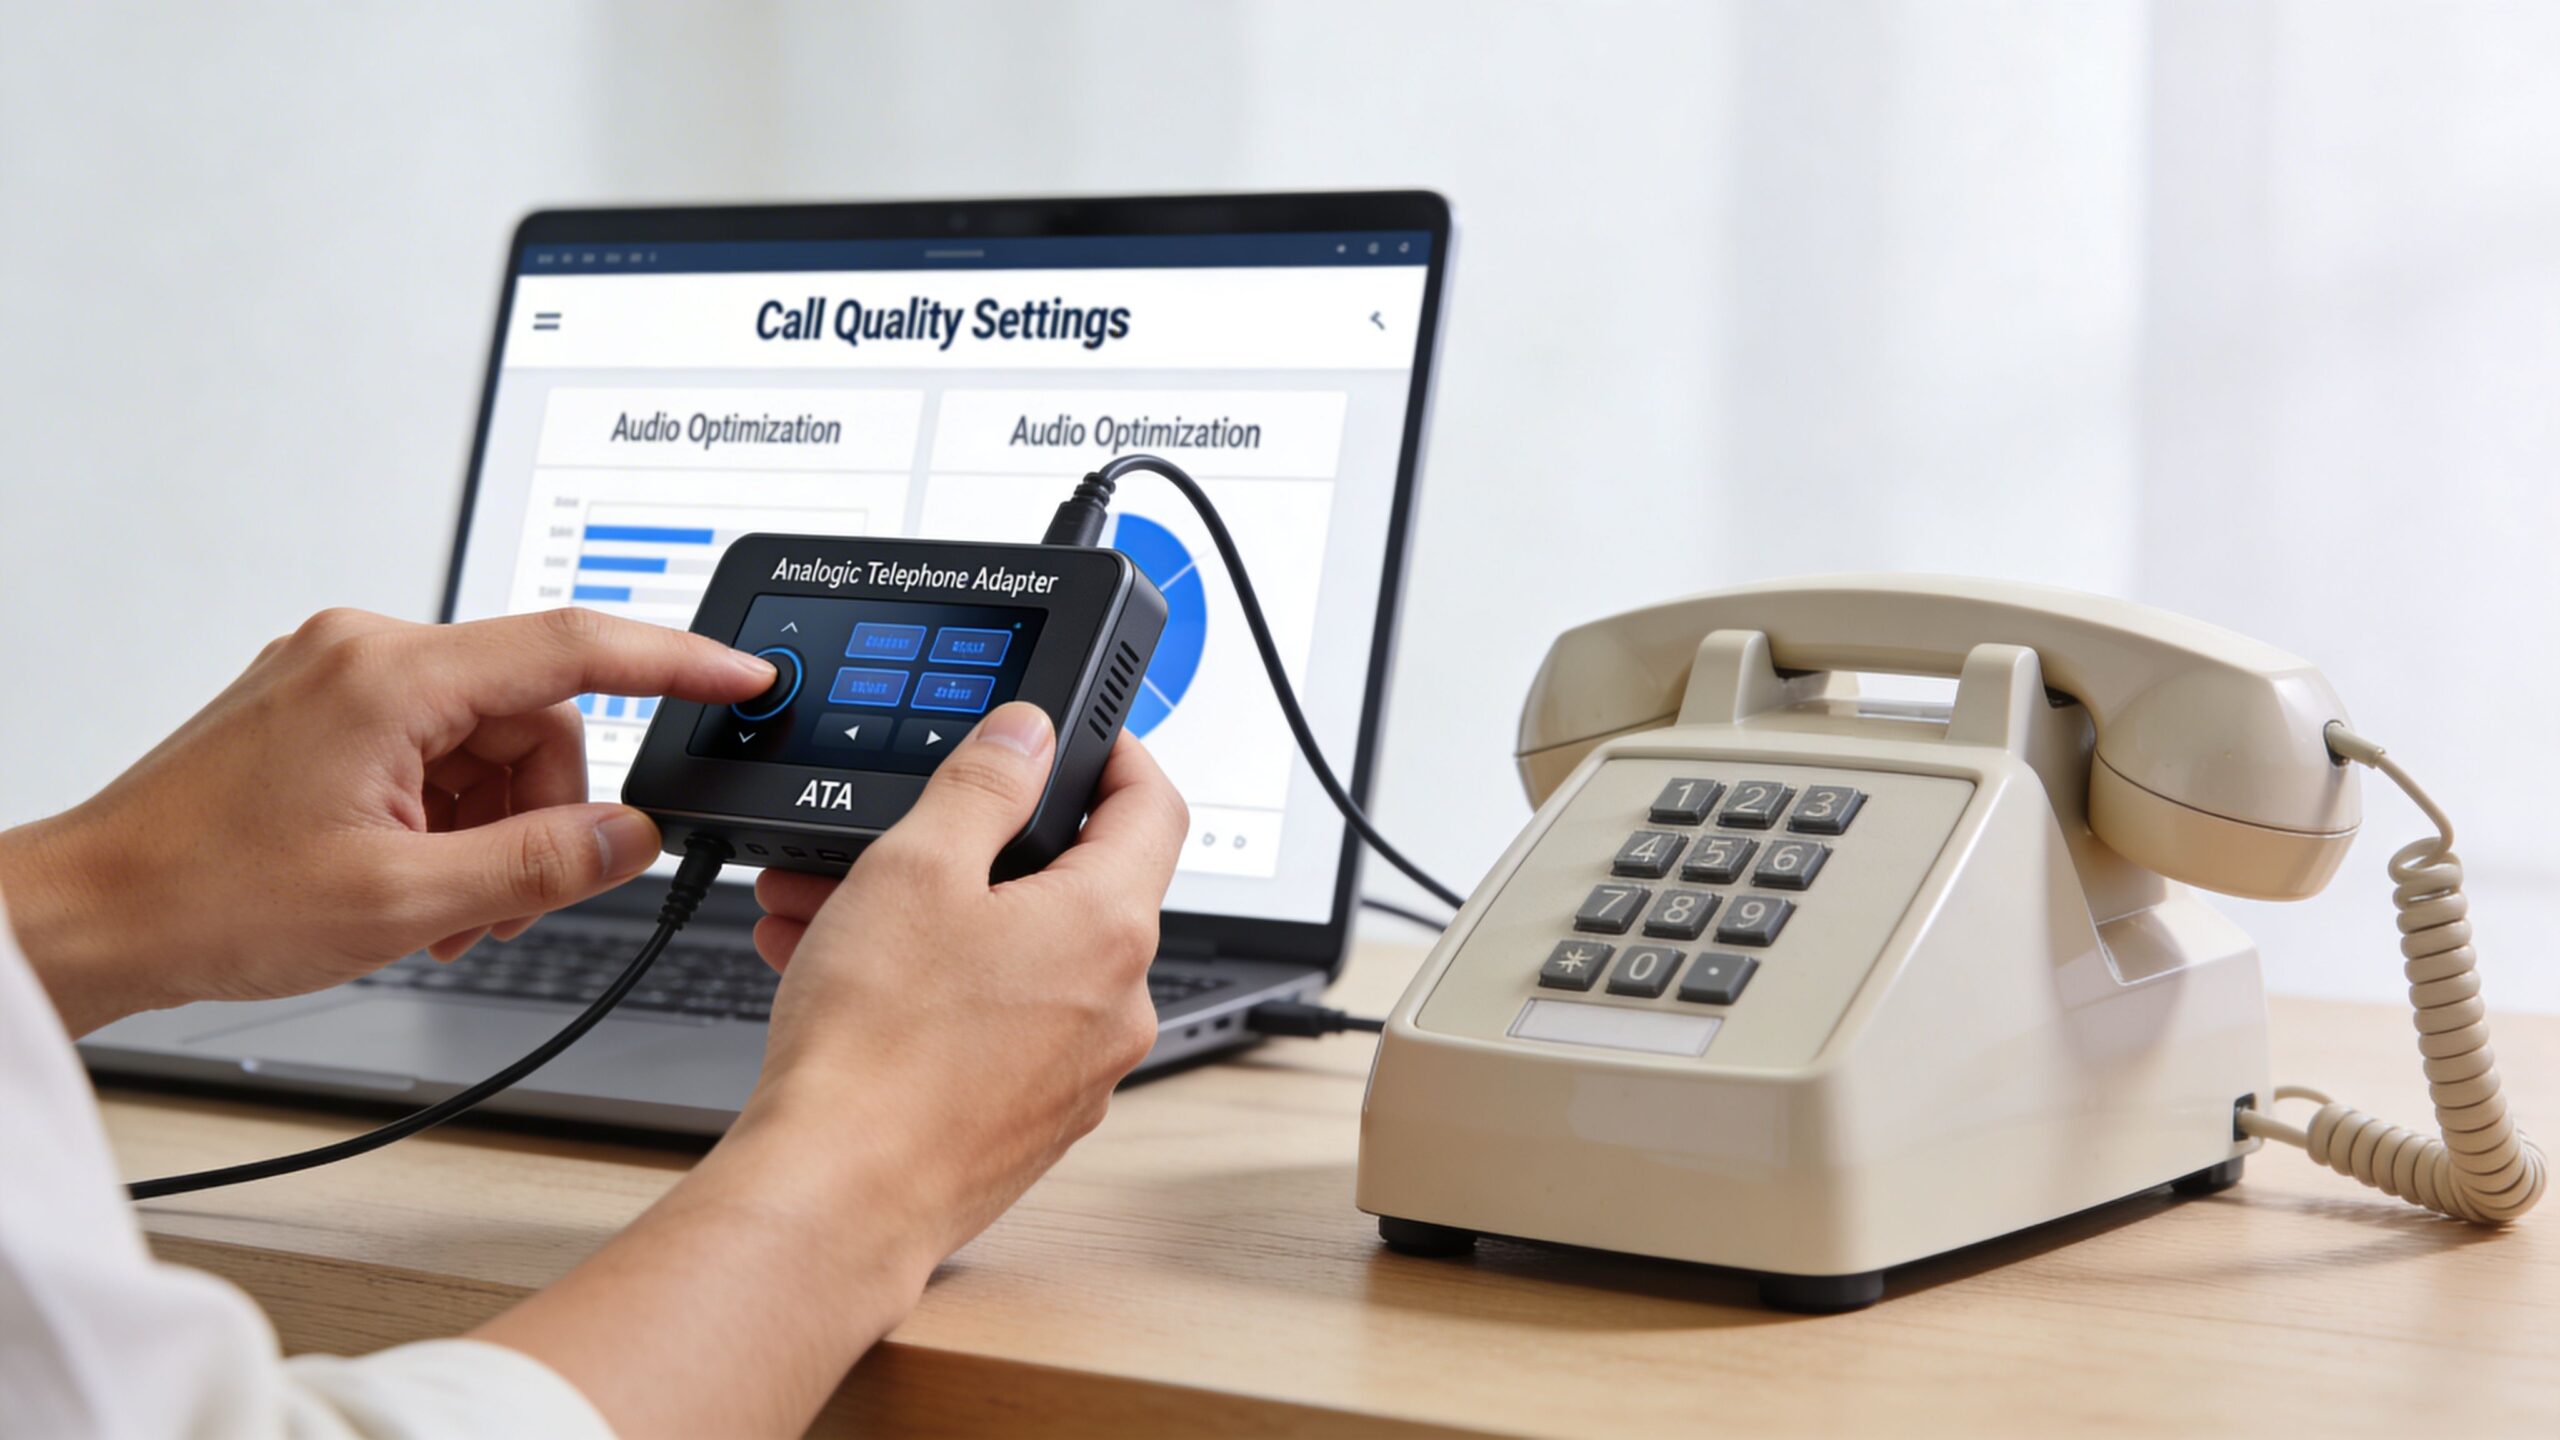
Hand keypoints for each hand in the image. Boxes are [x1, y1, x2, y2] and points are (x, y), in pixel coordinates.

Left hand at [0, 606, 773, 1032]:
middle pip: (534, 716)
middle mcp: (365, 653)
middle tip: (511, 897)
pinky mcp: (321, 712)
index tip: (741, 677)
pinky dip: (448, 820)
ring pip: (488, 742)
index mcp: (391, 674)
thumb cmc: (203, 898)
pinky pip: (434, 751)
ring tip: (449, 908)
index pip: (576, 645)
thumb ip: (542, 864)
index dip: (677, 663)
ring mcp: (338, 678)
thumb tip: (633, 837)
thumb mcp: (405, 900)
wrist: (90, 916)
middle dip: (544, 813)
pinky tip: (418, 884)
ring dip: (494, 829)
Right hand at [472, 707, 1184, 1437]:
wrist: (834, 1200)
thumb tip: (1028, 735)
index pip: (1154, 807)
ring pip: (1017, 958)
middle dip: (975, 847)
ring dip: (934, 918)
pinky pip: (996, 1025)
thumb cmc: (876, 1050)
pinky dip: (935, 988)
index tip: (1073, 737)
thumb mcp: (917, 869)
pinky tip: (846, 977)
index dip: (1118, 754)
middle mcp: (1118, 1006)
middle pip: (1071, 885)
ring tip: (831, 908)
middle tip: (897, 833)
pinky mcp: (1031, 1121)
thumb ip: (983, 783)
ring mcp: (1079, 1073)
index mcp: (1111, 929)